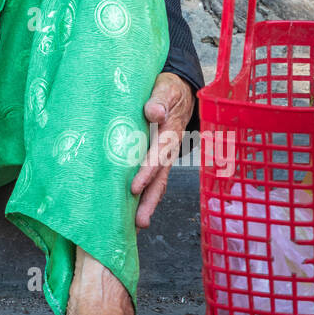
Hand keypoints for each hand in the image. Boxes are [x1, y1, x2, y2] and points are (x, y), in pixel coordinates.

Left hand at [130, 72, 194, 228]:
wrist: (179, 91)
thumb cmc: (168, 90)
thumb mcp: (165, 89)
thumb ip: (159, 100)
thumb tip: (154, 112)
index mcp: (170, 132)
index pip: (158, 156)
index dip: (147, 171)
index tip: (134, 187)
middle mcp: (168, 149)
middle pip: (160, 178)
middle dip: (150, 200)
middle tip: (140, 222)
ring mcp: (164, 156)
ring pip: (158, 183)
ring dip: (149, 203)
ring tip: (138, 226)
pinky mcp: (157, 158)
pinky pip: (153, 179)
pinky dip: (146, 194)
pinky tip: (134, 210)